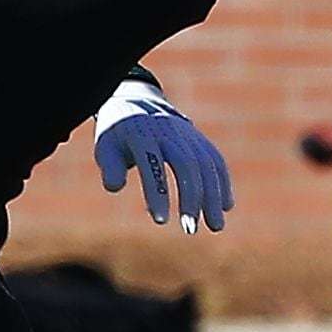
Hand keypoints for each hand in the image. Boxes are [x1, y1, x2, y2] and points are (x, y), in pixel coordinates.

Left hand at [92, 79, 232, 231]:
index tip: (161, 221)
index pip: (152, 165)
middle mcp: (169, 133)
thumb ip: (110, 166)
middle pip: (186, 166)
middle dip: (192, 199)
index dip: (158, 193)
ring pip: (206, 165)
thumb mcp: (106, 146)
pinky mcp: (200, 140)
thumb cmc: (118, 134)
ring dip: (213, 197)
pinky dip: (223, 184)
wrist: (139, 102)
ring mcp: (188, 136)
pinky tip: (225, 207)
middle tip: (191, 229)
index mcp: (142, 135)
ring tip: (215, 226)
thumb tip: (115, 187)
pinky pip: (216, 162)